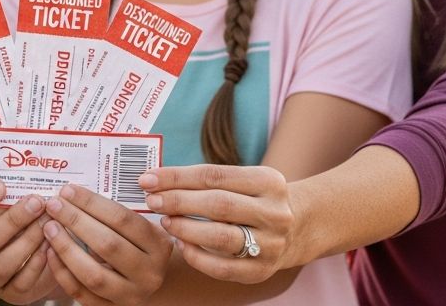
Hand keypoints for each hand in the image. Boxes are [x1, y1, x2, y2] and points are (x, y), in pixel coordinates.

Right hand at [0, 195, 59, 303]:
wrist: (41, 258)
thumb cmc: (21, 224)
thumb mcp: (7, 207)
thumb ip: (5, 194)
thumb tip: (16, 168)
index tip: (12, 187)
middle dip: (13, 221)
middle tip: (37, 202)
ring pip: (2, 264)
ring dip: (28, 240)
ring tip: (48, 222)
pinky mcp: (10, 295)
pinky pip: (22, 281)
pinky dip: (38, 262)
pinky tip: (50, 244)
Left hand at [42, 184, 172, 304]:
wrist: (146, 280)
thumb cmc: (137, 245)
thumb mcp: (140, 228)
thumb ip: (116, 214)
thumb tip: (73, 195)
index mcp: (159, 246)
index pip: (123, 219)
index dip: (92, 203)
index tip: (68, 190)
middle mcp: (149, 273)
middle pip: (108, 244)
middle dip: (76, 221)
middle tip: (54, 205)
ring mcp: (131, 295)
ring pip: (93, 274)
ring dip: (66, 248)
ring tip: (49, 227)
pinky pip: (81, 293)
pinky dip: (62, 272)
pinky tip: (50, 252)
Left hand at [139, 164, 291, 284]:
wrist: (298, 229)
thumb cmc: (254, 200)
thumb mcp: (244, 181)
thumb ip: (207, 180)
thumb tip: (156, 181)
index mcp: (269, 181)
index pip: (214, 175)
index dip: (177, 177)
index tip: (148, 178)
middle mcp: (274, 212)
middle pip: (218, 204)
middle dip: (178, 201)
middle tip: (151, 200)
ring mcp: (271, 244)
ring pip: (220, 237)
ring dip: (185, 228)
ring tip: (165, 221)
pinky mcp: (262, 271)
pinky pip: (222, 268)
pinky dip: (196, 256)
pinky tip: (181, 244)